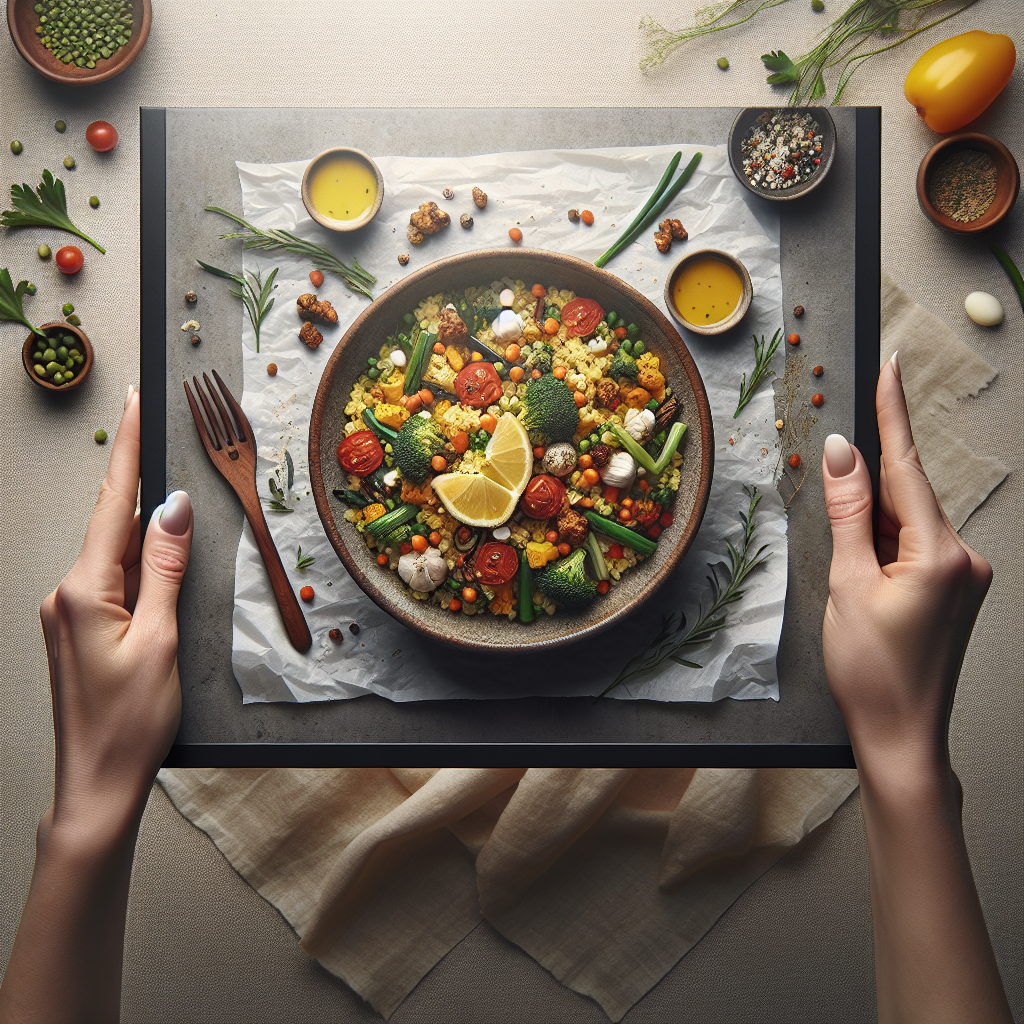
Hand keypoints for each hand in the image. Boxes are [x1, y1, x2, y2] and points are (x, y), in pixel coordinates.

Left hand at [39, 386, 193, 837]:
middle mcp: (66, 593)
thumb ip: (165, 568)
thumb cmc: (130, 723)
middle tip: (157, 431)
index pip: (114, 504)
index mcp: (83, 590)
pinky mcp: (79, 629)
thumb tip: (175, 510)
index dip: (129, 450)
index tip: (137, 403)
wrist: (96, 785)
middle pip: (111, 521)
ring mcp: (69, 612)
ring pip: (113, 551)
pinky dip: (137, 559)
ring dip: (142, 523)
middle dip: (138, 477)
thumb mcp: (160, 639)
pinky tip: (157, 555)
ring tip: (172, 498)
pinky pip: (112, 578)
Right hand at [820, 353, 991, 775]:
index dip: (893, 413)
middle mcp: (963, 557)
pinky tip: (868, 582)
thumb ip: (847, 512)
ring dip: (874, 533)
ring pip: (909, 524)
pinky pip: (916, 547)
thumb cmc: (872, 670)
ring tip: (853, 585)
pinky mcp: (955, 590)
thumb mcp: (847, 584)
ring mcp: (964, 575)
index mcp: (938, 552)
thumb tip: (842, 453)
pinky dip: (886, 549)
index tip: (891, 366)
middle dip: (867, 499)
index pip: (907, 466)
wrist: (902, 736)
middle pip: (907, 498)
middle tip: (843, 542)